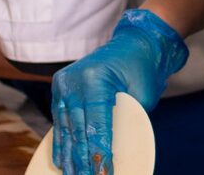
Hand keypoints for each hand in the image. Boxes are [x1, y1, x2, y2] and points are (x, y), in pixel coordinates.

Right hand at [52, 9, 188, 174]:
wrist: (135, 43)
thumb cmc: (143, 68)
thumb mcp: (142, 95)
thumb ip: (128, 121)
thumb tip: (115, 151)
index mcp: (96, 79)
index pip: (96, 126)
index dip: (99, 154)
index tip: (103, 173)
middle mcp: (74, 81)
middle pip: (77, 130)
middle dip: (83, 160)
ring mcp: (64, 83)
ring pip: (65, 128)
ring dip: (69, 156)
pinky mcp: (61, 88)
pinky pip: (60, 120)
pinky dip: (62, 142)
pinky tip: (62, 161)